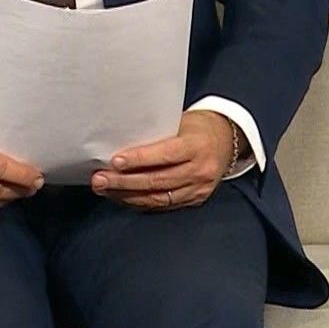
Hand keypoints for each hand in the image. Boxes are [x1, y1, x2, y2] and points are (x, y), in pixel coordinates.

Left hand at [92, 110, 236, 211]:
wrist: (228, 140)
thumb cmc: (199, 127)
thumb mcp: (182, 122)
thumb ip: (158, 135)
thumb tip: (121, 143)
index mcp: (197, 146)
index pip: (165, 155)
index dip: (139, 160)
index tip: (115, 161)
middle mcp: (200, 170)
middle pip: (157, 181)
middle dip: (124, 182)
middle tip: (100, 179)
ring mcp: (199, 188)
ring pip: (157, 198)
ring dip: (127, 195)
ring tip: (104, 189)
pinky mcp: (195, 200)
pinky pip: (163, 205)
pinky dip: (140, 202)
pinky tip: (122, 197)